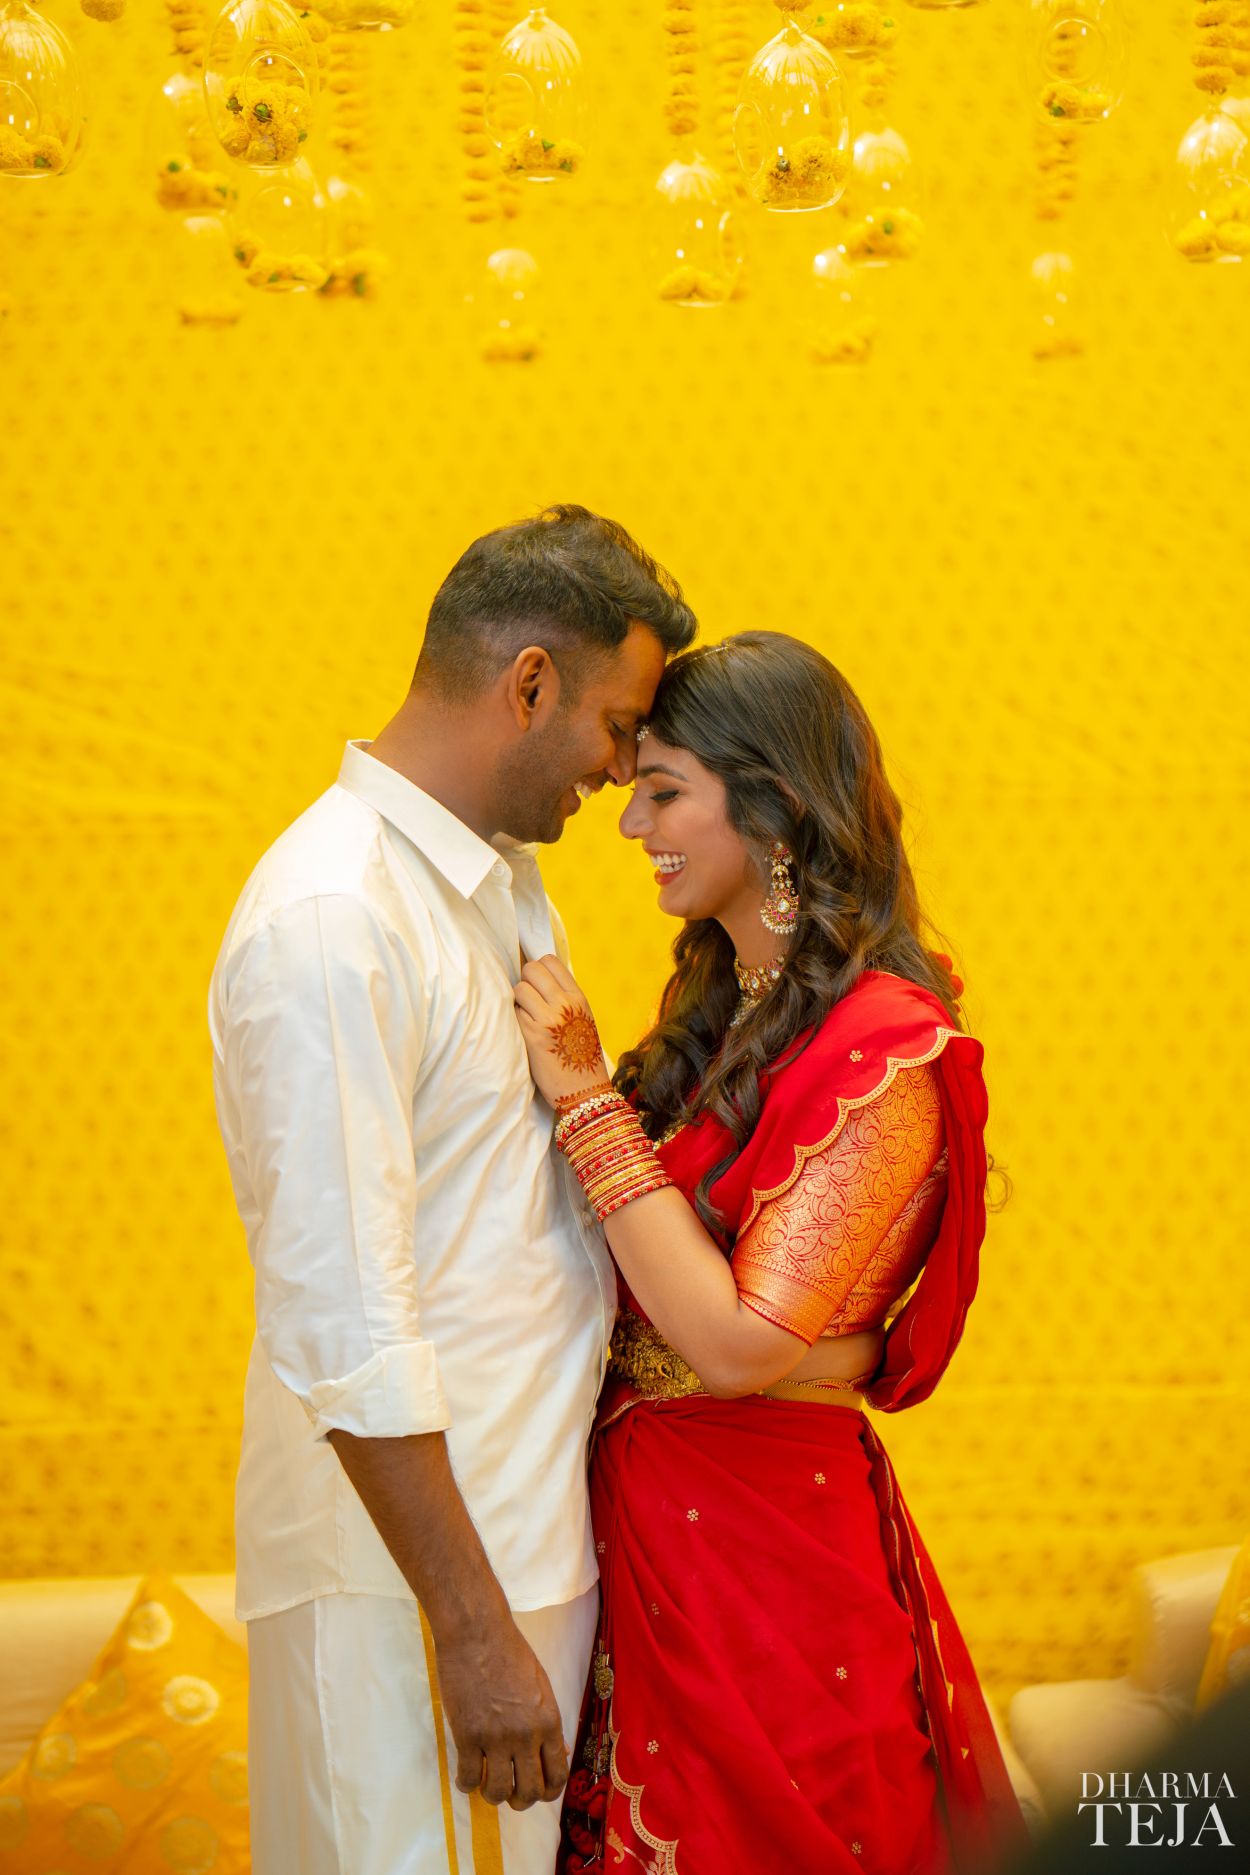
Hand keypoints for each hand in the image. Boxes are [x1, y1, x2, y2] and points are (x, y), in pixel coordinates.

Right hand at [437, 1614, 568, 1809]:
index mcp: (548, 1721)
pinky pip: (468, 1778)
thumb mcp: (540, 1686)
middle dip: (520, 1800)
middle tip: (510, 1792)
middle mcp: (526, 1735)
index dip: (548, 1792)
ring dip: (493, 1795)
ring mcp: (496, 1738)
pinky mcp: (467, 1736)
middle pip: (529, 1792)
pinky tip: (465, 1776)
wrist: (476, 1632)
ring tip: (486, 1784)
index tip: (537, 1791)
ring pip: (498, 1792)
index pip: (557, 1776)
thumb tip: (556, 1753)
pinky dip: (466, 1784)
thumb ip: (546, 1722)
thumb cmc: (509, 1652)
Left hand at [514, 954, 610, 1107]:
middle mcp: (564, 1004)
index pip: (549, 961)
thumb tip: (537, 978)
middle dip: (525, 982)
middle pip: (531, 969)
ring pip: (518, 989)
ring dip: (517, 1002)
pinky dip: (514, 1020)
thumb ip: (565, 998)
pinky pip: (513, 1013)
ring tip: (526, 1018)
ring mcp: (547, 1019)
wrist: (585, 1091)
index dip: (538, 970)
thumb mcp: (583, 1019)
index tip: (537, 984)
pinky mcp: (531, 1036)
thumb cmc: (581, 1056)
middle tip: (528, 1001)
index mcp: (578, 998)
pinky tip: (524, 1033)